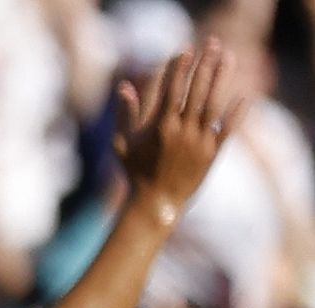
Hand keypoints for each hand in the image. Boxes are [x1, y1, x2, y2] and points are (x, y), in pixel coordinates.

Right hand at [118, 40, 247, 221]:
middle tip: (213, 43)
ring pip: (214, 104)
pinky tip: (244, 96)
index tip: (186, 50)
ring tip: (229, 58)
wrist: (155, 205)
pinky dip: (237, 112)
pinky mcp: (212, 154)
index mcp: (159, 127)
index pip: (172, 90)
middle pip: (196, 91)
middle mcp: (181, 132)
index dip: (180, 69)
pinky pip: (228, 129)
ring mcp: (199, 142)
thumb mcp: (122, 144)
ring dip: (223, 79)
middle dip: (205, 65)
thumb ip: (124, 114)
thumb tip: (125, 86)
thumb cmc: (136, 173)